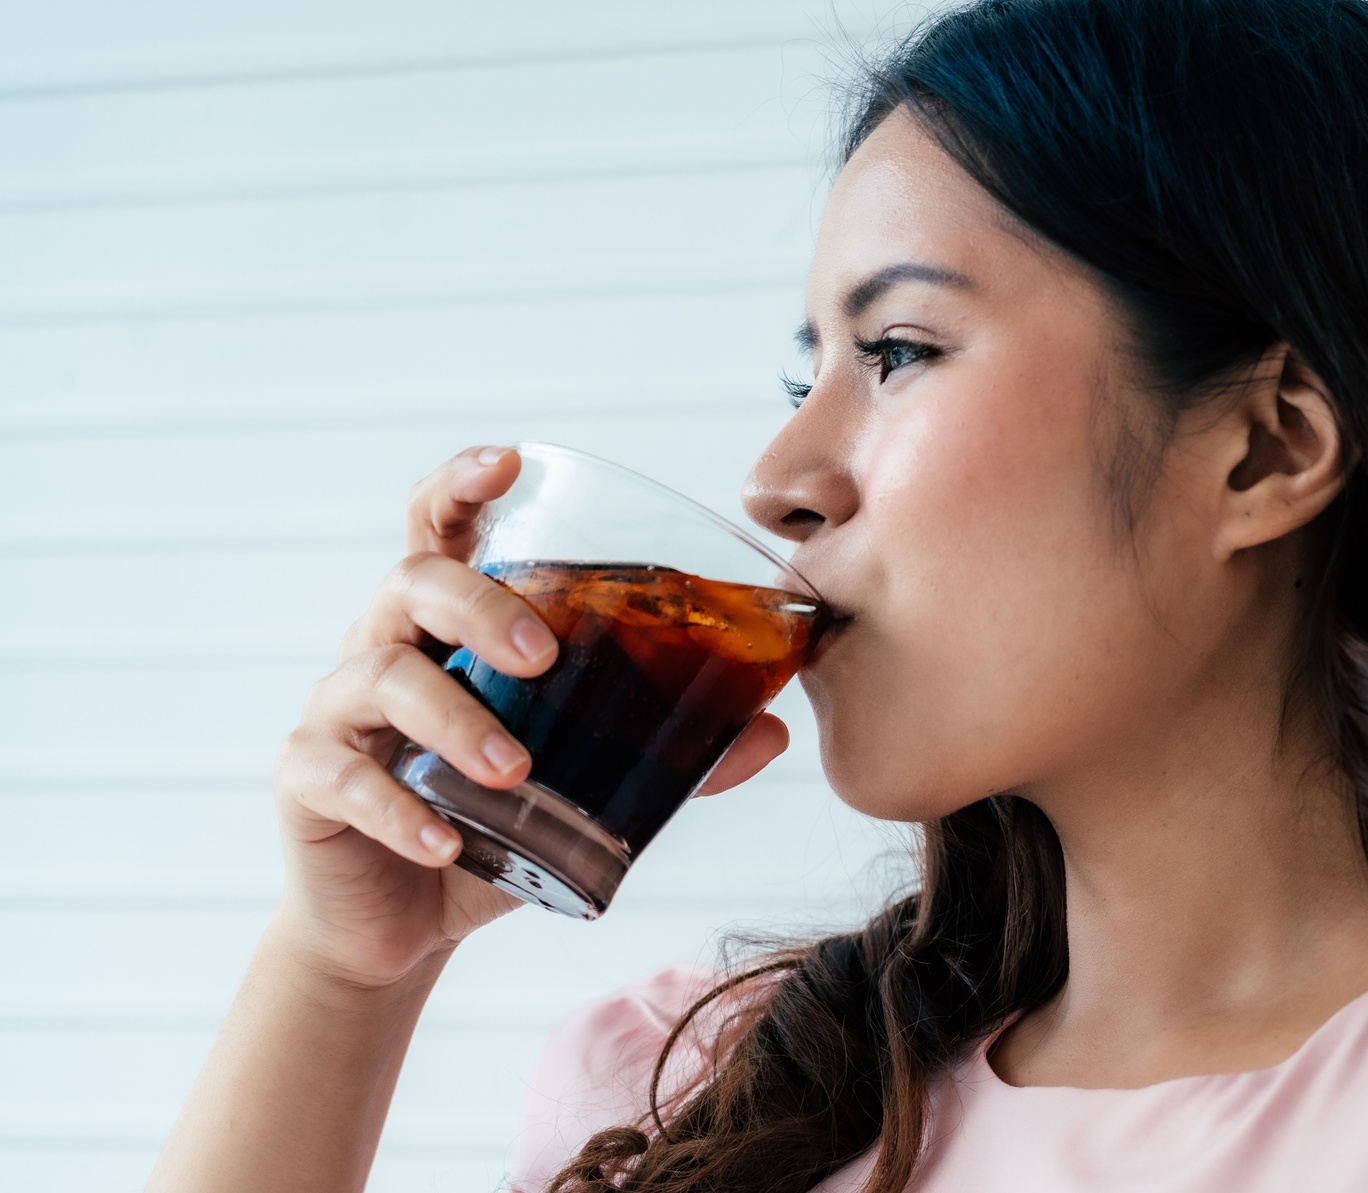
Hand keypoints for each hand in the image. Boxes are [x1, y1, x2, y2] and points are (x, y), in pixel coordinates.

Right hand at [270, 446, 789, 988]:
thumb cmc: (493, 826)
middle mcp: (386, 649)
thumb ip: (669, 756)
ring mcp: (338, 712)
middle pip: (412, 582)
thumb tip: (771, 731)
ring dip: (454, 719)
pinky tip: (447, 843)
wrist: (405, 926)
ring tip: (516, 772)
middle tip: (543, 658)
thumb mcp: (583, 788)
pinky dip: (399, 810)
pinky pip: (343, 776)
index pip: (441, 529)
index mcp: (450, 629)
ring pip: (379, 676)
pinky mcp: (307, 781)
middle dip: (480, 606)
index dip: (463, 484)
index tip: (509, 463)